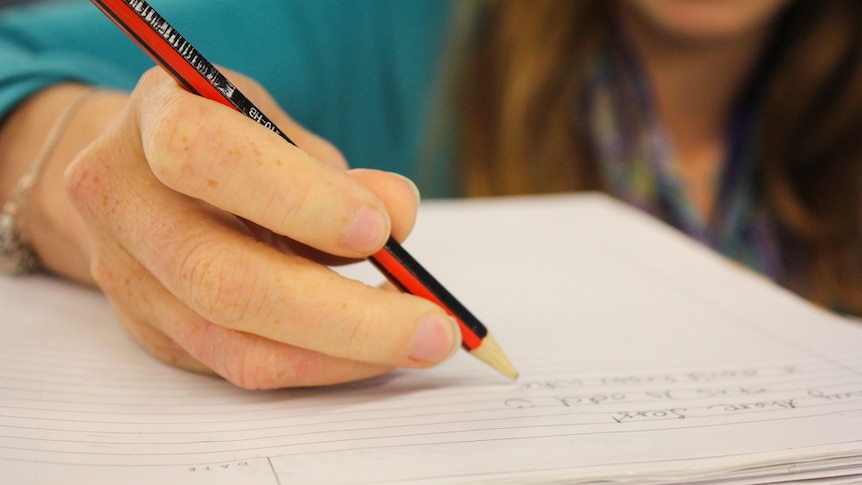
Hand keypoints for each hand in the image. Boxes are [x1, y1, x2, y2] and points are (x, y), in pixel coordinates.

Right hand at [25, 69, 459, 387]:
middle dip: (345, 315)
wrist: (146, 177)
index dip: (296, 198)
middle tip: (434, 328)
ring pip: (236, 344)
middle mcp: (122, 205)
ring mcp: (130, 280)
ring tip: (419, 343)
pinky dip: (320, 364)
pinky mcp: (154, 333)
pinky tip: (371, 350)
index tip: (379, 230)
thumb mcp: (278, 125)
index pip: (205, 156)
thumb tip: (400, 218)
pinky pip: (242, 367)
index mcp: (153, 121)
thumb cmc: (227, 139)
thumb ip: (334, 170)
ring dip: (343, 354)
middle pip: (224, 280)